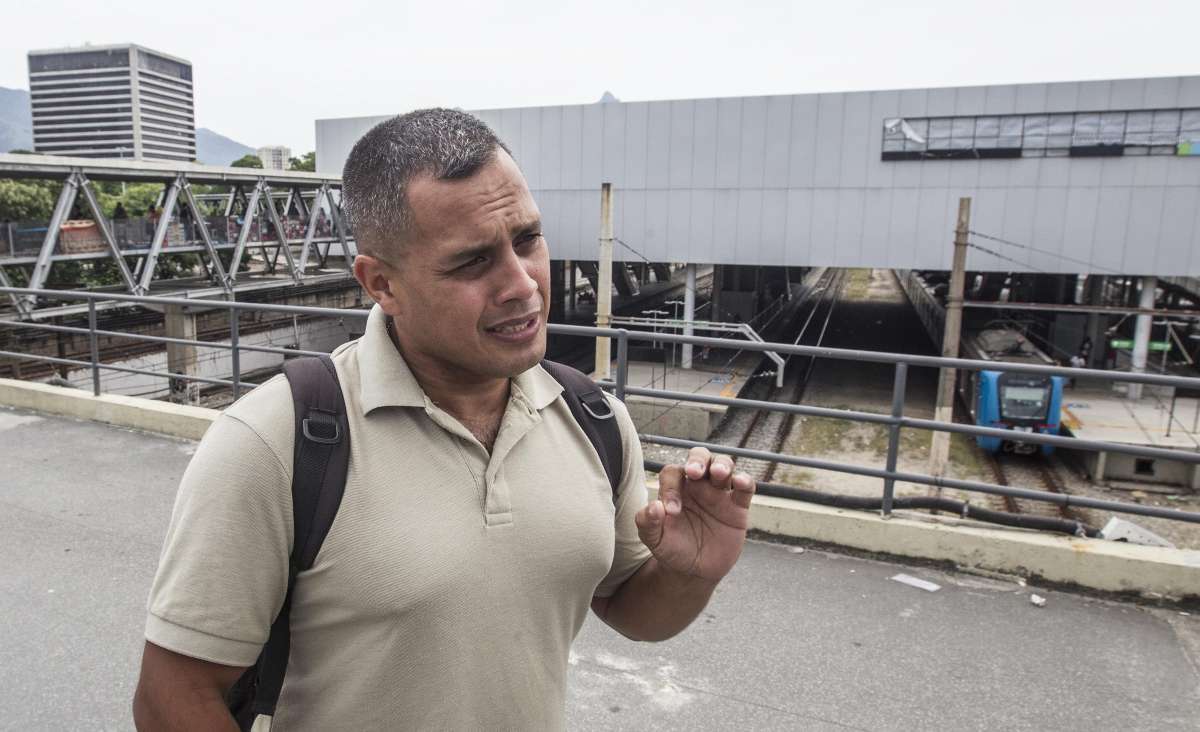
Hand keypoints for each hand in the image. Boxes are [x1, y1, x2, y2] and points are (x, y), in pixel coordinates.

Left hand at [635, 446, 755, 582]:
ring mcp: (719, 494)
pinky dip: (745, 481)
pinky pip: (745, 488)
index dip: (671, 487)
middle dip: (698, 459)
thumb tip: (653, 507)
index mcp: (675, 488)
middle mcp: (697, 486)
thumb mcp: (654, 540)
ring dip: (722, 464)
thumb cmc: (672, 548)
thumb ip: (647, 523)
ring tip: (718, 472)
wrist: (694, 570)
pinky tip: (740, 482)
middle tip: (694, 471)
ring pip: (724, 466)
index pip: (673, 474)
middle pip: (700, 457)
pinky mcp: (737, 507)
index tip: (672, 511)